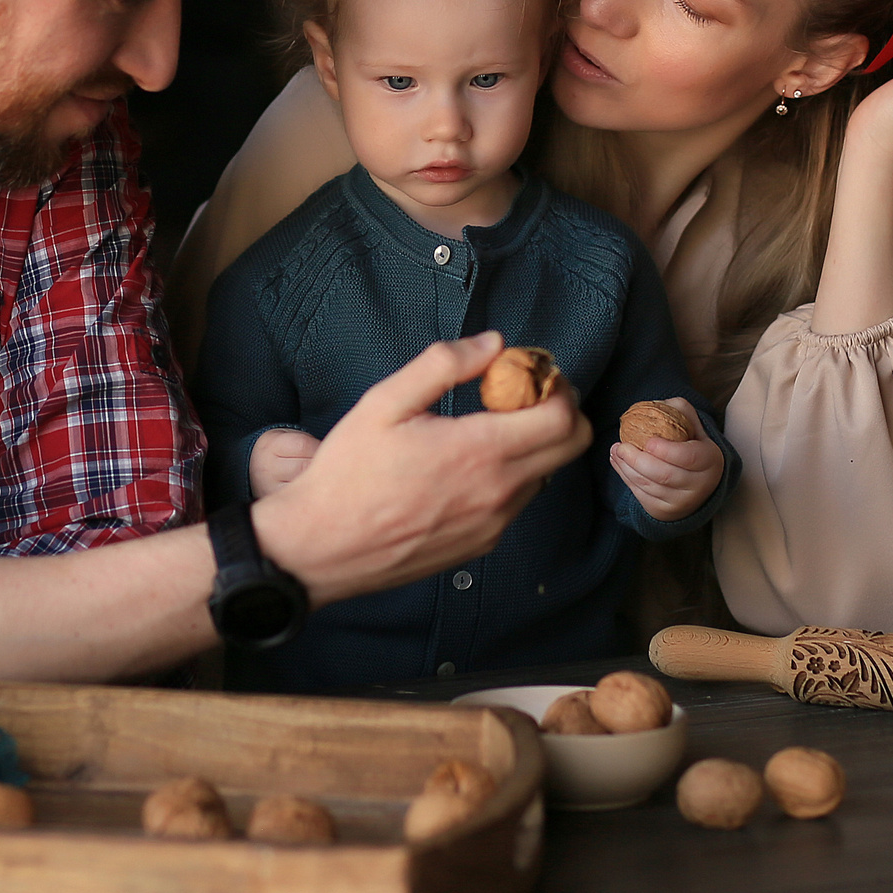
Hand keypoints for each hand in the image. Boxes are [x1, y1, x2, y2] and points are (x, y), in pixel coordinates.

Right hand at [251, 332, 589, 605]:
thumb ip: (443, 364)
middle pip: (571, 446)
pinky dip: (509, 477)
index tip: (528, 372)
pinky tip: (465, 467)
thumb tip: (493, 343)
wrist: (321, 549)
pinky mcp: (480, 546)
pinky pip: (516, 504)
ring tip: (485, 428)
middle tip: (518, 394)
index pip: (563, 416)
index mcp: (480, 452)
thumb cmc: (347, 474)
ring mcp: (493, 525)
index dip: (556, 385)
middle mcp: (499, 492)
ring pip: (545, 475)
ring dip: (532, 445)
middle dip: (558, 410)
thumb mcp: (385, 402)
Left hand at [610, 404, 725, 522]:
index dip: (666, 450)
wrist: (697, 483)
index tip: (648, 441)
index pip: (688, 457)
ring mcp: (682, 502)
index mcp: (709, 461)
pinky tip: (618, 463)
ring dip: (627, 468)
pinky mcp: (665, 511)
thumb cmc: (691, 447)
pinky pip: (642, 496)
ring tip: (615, 451)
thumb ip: (678, 411)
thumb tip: (654, 405)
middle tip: (621, 446)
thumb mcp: (693, 427)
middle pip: (664, 475)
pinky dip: (626, 479)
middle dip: (638, 460)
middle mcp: (699, 486)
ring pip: (650, 486)